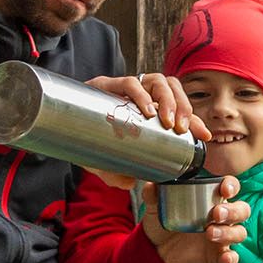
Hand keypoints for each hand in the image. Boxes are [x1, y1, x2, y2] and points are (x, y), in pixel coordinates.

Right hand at [77, 74, 211, 188]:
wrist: (58, 128)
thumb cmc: (88, 143)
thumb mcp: (110, 161)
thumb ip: (120, 172)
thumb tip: (132, 182)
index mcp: (146, 108)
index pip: (177, 106)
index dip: (194, 118)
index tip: (203, 136)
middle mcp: (138, 94)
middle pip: (171, 87)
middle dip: (183, 106)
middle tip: (182, 129)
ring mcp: (122, 87)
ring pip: (156, 80)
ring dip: (167, 99)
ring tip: (167, 121)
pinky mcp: (105, 84)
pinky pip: (129, 83)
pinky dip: (141, 95)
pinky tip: (145, 111)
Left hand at [141, 173, 248, 262]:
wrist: (156, 250)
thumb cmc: (164, 222)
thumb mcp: (156, 207)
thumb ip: (153, 195)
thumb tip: (150, 185)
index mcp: (211, 199)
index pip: (230, 188)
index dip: (231, 186)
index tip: (225, 188)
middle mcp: (221, 217)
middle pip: (242, 210)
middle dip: (233, 211)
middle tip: (216, 214)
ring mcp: (222, 237)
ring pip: (239, 233)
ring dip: (228, 232)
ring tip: (210, 233)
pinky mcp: (218, 255)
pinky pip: (232, 257)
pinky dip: (231, 258)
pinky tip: (225, 258)